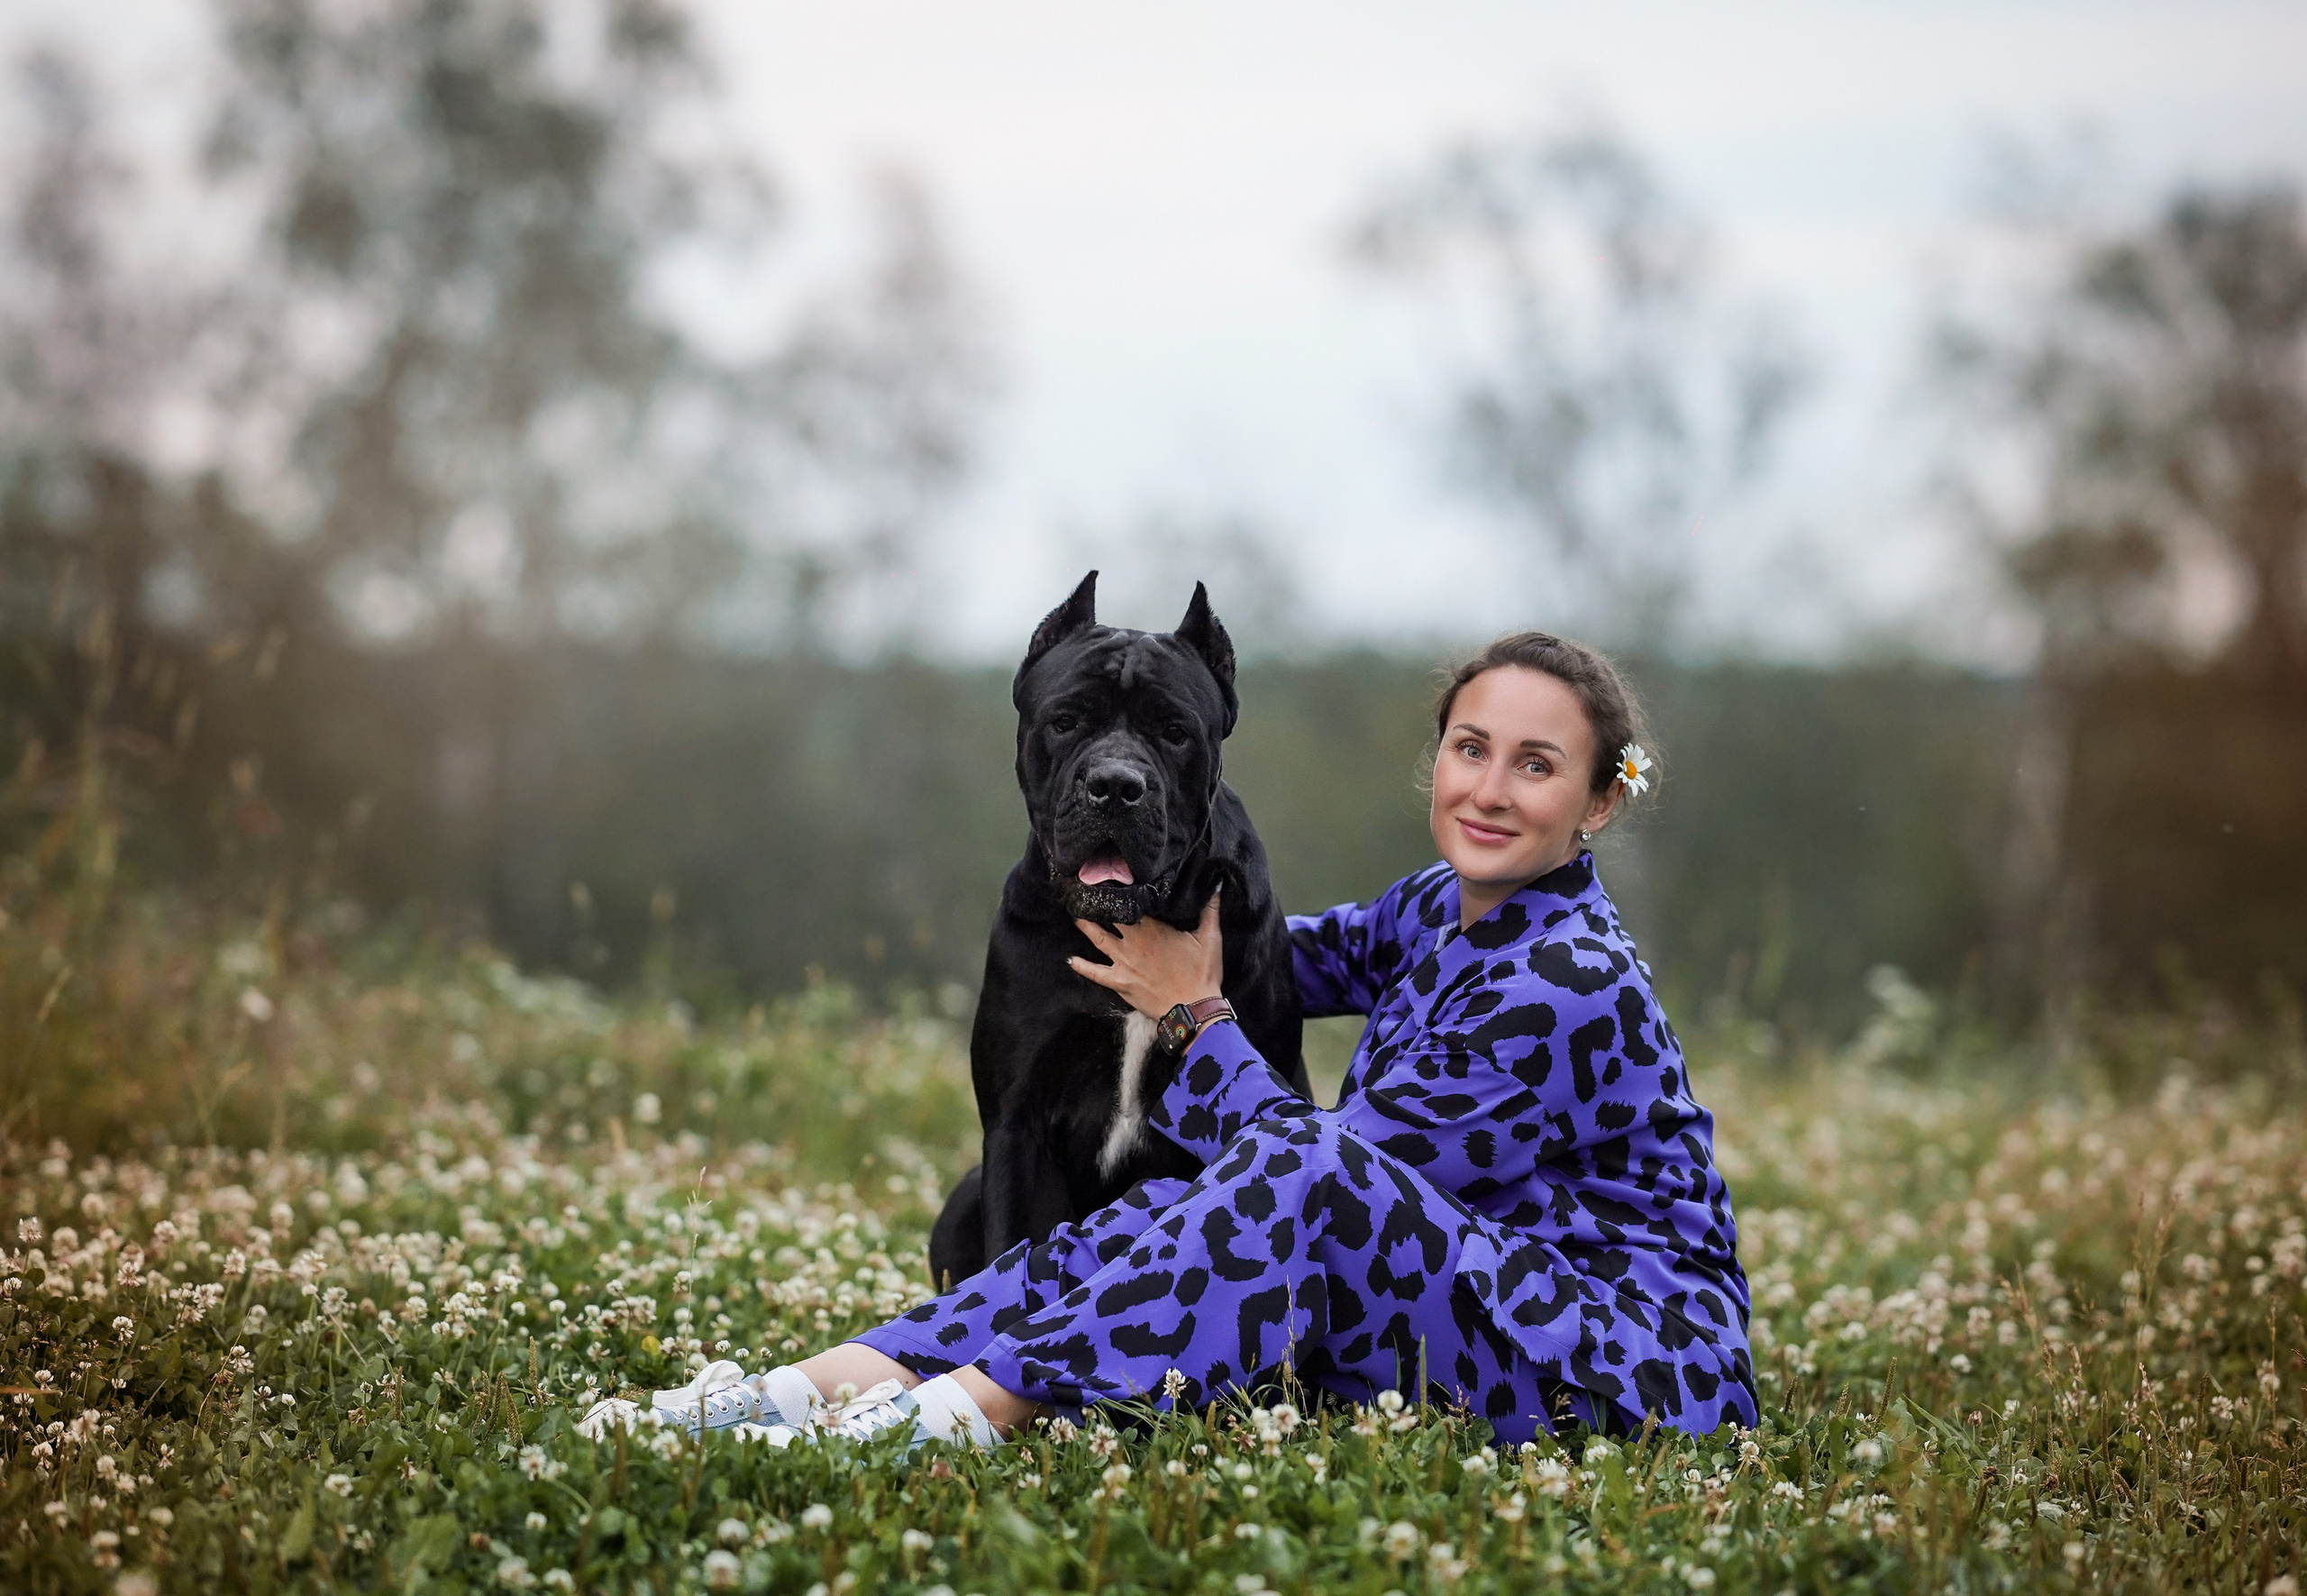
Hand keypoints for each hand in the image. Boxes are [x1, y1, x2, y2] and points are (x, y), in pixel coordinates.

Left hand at [1068, 892, 1223, 1019]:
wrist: (1193, 1008)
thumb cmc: (1202, 973)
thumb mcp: (1210, 937)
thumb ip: (1211, 909)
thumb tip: (1216, 883)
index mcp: (1152, 927)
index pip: (1132, 902)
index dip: (1122, 889)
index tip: (1112, 877)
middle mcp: (1133, 940)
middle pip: (1110, 916)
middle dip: (1099, 902)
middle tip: (1086, 891)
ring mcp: (1123, 962)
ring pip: (1098, 938)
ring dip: (1086, 925)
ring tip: (1076, 914)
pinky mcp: (1119, 982)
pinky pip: (1095, 973)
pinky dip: (1082, 966)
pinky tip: (1071, 960)